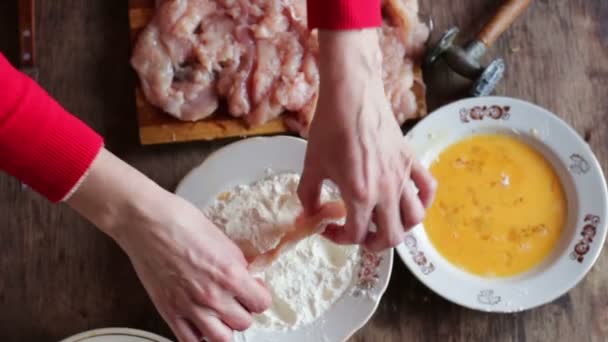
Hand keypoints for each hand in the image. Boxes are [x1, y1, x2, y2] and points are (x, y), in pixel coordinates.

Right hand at [68, 149, 270, 341]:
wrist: (146, 221)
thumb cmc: (179, 221)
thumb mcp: (221, 238)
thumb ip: (236, 261)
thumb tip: (247, 272)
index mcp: (229, 274)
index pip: (261, 303)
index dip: (260, 296)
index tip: (255, 290)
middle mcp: (212, 296)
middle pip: (244, 323)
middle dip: (244, 310)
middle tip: (238, 299)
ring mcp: (189, 307)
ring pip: (221, 338)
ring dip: (225, 327)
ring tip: (222, 314)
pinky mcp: (169, 311)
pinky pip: (189, 340)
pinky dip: (199, 336)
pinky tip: (201, 324)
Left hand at [298, 29, 436, 251]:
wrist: (351, 94)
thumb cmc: (329, 127)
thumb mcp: (312, 164)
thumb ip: (308, 195)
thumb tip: (310, 213)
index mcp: (359, 194)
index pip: (356, 234)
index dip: (338, 238)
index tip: (327, 227)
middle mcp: (386, 190)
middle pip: (391, 236)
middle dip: (372, 243)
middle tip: (358, 234)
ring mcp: (402, 176)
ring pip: (414, 218)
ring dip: (399, 227)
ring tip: (382, 221)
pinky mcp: (410, 160)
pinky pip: (427, 188)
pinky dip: (422, 200)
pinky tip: (408, 200)